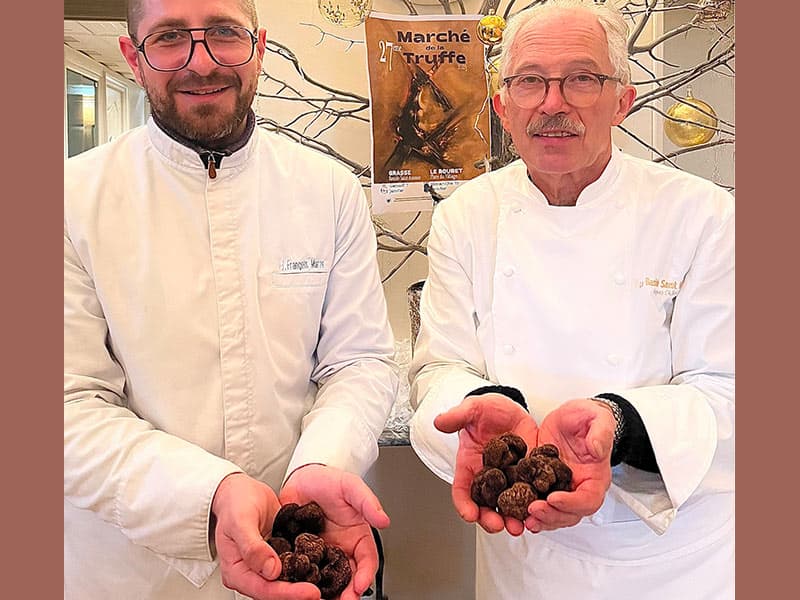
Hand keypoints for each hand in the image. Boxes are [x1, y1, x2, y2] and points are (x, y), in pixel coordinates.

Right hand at [213, 472, 314, 599]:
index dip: (287, 593)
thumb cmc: (234, 504)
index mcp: (236, 572)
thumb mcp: (240, 521)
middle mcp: (252, 573)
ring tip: (327, 582)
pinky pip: (294, 564)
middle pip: (277, 591)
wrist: (240, 491)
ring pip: (287, 580)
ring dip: (305, 581)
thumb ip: (252, 547)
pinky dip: (307, 565)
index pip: (263, 590)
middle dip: (299, 592)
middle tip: (322, 590)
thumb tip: (271, 571)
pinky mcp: (280, 555)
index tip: (311, 591)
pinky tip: (323, 565)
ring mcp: (267, 565)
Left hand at [279, 464, 390, 599]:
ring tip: (320, 599)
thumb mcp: (350, 486)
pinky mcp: (300, 554)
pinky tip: (298, 587)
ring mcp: (320, 554)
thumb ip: (367, 502)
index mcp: (357, 537)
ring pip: (326, 579)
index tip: (360, 585)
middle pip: (347, 577)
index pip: (366, 561)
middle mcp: (340, 549)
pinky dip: (302, 582)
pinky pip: (303, 572)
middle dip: (347, 593)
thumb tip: (384, 519)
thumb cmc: (328, 480)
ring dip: (327, 592)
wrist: (301, 478)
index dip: (365, 575)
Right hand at [434, 393, 538, 535]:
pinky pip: (531, 494)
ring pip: (509, 506)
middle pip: (485, 505)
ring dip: (513, 519)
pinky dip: (534, 506)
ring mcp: (509, 479)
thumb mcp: (472, 409)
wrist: (511, 409)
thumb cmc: (487, 411)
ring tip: (518, 527)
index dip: (464, 504)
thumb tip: (439, 421)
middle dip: (490, 519)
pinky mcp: (529, 476)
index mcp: (470, 465)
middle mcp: (488, 478)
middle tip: (497, 525)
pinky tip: (539, 511)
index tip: (469, 515)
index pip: (462, 490)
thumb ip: (457, 416)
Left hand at [524, 398, 614, 532]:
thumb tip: (597, 449)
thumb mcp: (597, 418)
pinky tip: (516, 511)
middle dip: (552, 515)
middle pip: (570, 514)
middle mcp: (579, 487)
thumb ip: (600, 433)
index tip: (554, 498)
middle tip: (533, 510)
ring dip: (541, 519)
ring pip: (555, 514)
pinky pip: (540, 503)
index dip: (572, 503)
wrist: (572, 417)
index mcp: (595, 477)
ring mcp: (561, 488)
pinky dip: (529, 510)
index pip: (588, 500)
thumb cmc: (587, 418)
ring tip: (525, 518)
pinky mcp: (545, 484)